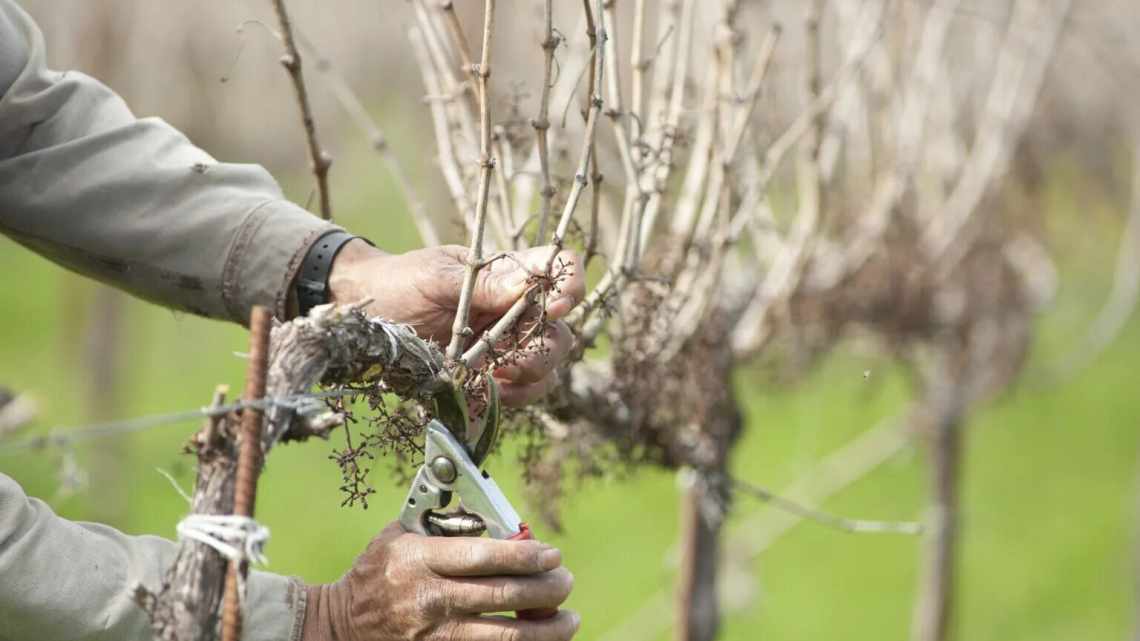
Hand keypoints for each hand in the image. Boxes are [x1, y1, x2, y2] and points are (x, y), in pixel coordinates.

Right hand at [302, 522, 578, 640]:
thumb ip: (443, 521)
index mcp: (420, 560)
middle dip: (545, 589)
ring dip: (546, 629)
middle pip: (501, 595)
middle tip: (566, 581)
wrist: (339, 625)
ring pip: (504, 636)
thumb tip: (495, 512)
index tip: (552, 554)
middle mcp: (428, 599)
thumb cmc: (377, 571)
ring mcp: (433, 636)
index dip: (524, 556)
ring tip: (570, 618)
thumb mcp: (400, 534)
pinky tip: (542, 640)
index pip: (483, 557)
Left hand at [327, 242, 584, 405]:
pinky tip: (485, 392)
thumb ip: (483, 284)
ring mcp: (504, 348)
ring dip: (530, 376)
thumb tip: (528, 285)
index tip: (556, 305)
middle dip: (547, 348)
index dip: (570, 286)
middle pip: (560, 330)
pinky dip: (510, 398)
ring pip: (547, 367)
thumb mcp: (435, 278)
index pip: (559, 270)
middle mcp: (514, 312)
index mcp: (507, 276)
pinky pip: (519, 394)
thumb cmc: (399, 286)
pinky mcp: (489, 379)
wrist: (363, 320)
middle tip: (513, 359)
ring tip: (497, 378)